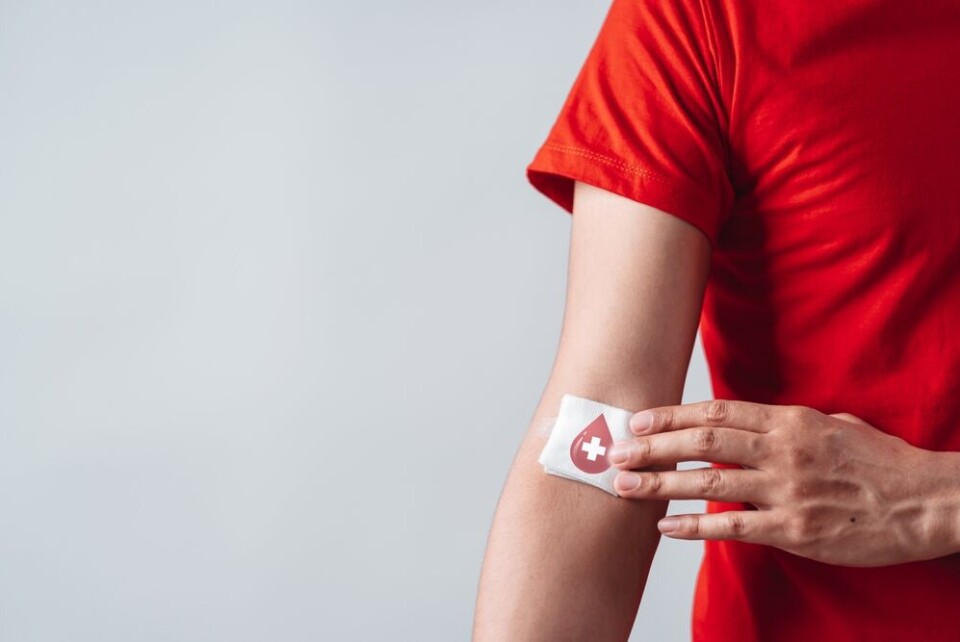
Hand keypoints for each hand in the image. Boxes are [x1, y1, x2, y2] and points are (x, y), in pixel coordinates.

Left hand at [606, 399, 959, 566]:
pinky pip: (733, 527)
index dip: (673, 415)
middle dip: (653, 445)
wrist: (926, 502)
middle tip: (615, 449)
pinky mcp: (794, 530)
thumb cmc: (881, 462)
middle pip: (703, 441)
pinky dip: (695, 527)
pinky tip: (665, 526)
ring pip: (710, 482)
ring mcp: (787, 491)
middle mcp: (782, 450)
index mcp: (790, 421)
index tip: (640, 418)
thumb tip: (755, 421)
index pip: (717, 412)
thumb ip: (789, 423)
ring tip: (625, 484)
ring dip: (661, 482)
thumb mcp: (835, 424)